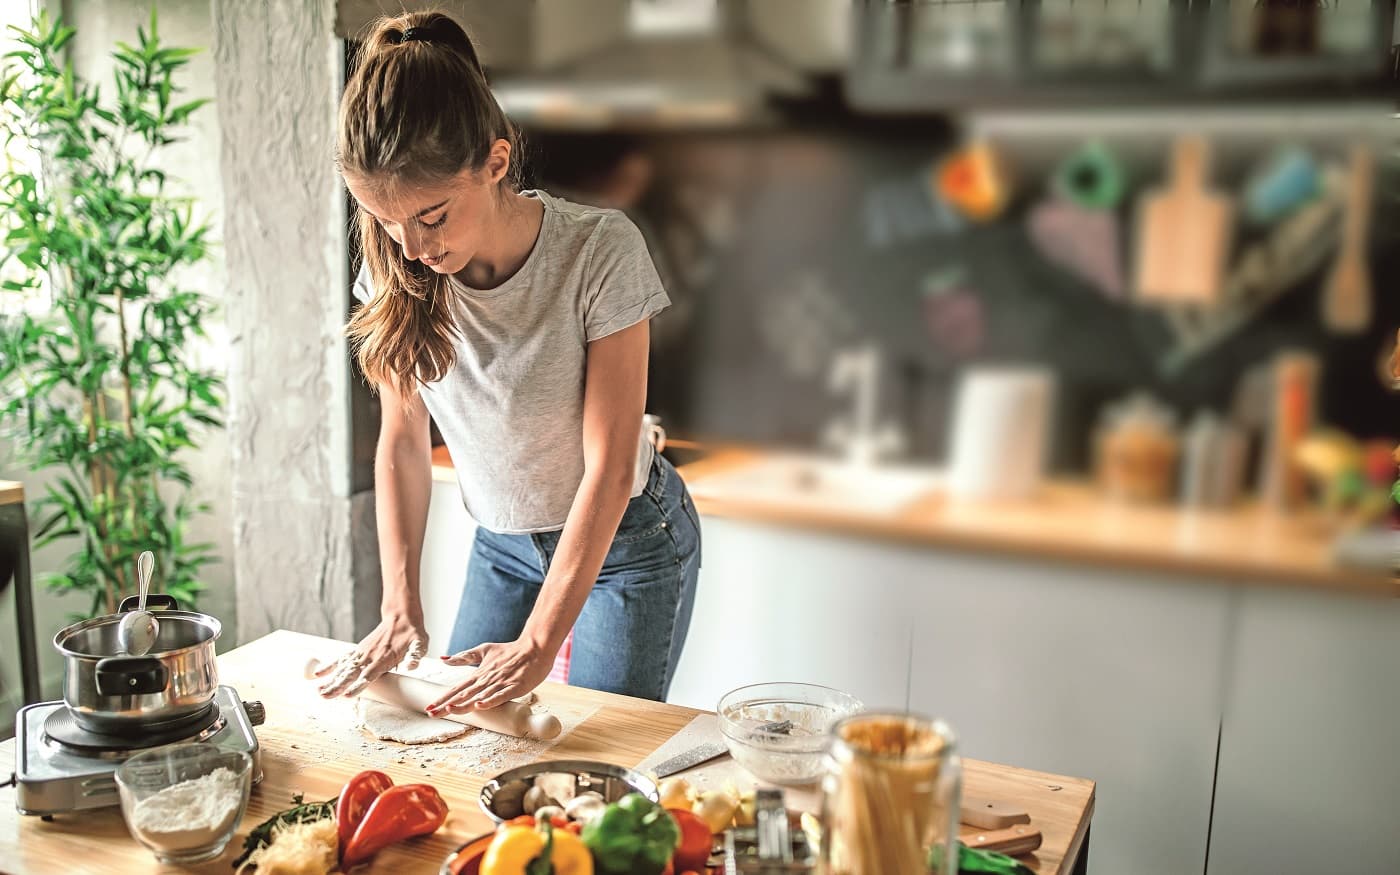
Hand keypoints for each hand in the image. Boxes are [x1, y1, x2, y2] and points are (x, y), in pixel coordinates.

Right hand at [314, 612, 427, 697]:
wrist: (401, 617)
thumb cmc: (412, 634)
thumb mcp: (420, 644)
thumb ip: (415, 655)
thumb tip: (413, 665)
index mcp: (384, 658)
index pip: (369, 675)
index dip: (358, 686)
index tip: (347, 695)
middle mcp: (370, 656)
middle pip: (351, 674)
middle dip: (338, 686)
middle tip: (326, 697)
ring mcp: (362, 652)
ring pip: (344, 669)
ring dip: (331, 680)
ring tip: (320, 692)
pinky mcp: (358, 650)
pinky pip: (342, 659)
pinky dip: (330, 666)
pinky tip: (318, 674)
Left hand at [426, 639, 552, 714]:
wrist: (534, 647)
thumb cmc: (510, 650)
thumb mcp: (484, 650)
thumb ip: (464, 656)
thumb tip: (443, 658)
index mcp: (479, 674)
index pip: (457, 688)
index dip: (442, 698)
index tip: (429, 707)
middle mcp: (486, 680)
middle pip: (463, 695)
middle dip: (446, 705)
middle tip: (431, 713)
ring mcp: (500, 683)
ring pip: (478, 696)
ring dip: (463, 704)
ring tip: (449, 710)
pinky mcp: (514, 687)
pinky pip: (500, 696)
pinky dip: (489, 701)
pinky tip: (479, 706)